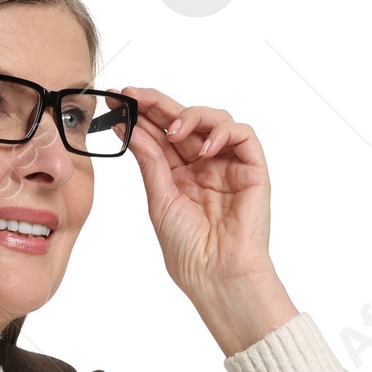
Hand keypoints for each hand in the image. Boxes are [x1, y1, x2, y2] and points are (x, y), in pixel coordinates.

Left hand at [123, 94, 296, 357]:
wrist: (215, 276)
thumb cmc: (189, 251)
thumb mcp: (159, 199)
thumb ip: (150, 160)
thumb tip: (129, 127)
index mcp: (179, 174)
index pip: (161, 134)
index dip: (143, 114)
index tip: (119, 100)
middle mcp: (204, 165)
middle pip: (184, 121)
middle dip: (159, 104)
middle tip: (135, 95)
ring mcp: (229, 165)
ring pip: (214, 119)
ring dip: (191, 117)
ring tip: (173, 130)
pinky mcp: (252, 169)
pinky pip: (242, 134)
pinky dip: (223, 133)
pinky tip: (204, 148)